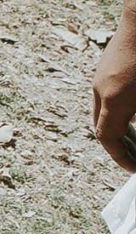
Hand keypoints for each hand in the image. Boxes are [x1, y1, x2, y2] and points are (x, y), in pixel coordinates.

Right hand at [94, 0, 135, 172]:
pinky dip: (119, 111)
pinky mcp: (108, 63)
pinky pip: (107, 94)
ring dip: (118, 127)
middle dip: (118, 146)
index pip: (107, 138)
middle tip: (135, 159)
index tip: (134, 169)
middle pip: (102, 126)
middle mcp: (102, 88)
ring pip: (103, 109)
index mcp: (115, 99)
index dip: (121, 158)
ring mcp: (102, 74)